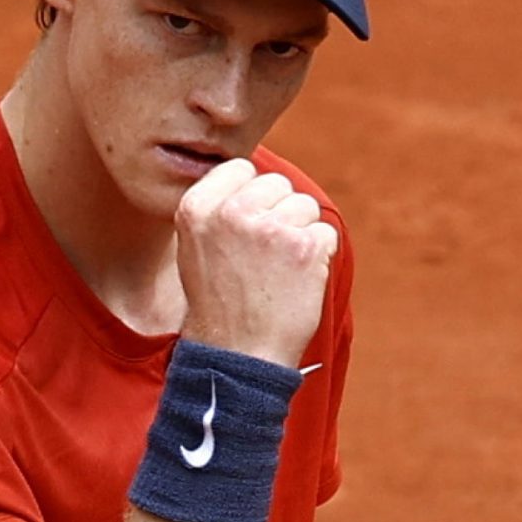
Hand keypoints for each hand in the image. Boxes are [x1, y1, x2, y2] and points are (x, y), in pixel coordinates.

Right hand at [174, 159, 338, 369]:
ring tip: (278, 270)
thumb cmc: (219, 301)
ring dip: (301, 234)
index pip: (241, 168)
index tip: (247, 227)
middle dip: (279, 213)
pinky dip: (319, 256)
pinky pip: (326, 233)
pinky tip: (296, 281)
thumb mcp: (195, 246)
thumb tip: (251, 174)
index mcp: (198, 207)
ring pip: (305, 206)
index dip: (251, 196)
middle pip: (278, 184)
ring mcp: (271, 228)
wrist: (239, 353)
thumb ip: (218, 206)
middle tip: (264, 256)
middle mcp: (232, 212)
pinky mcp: (305, 248)